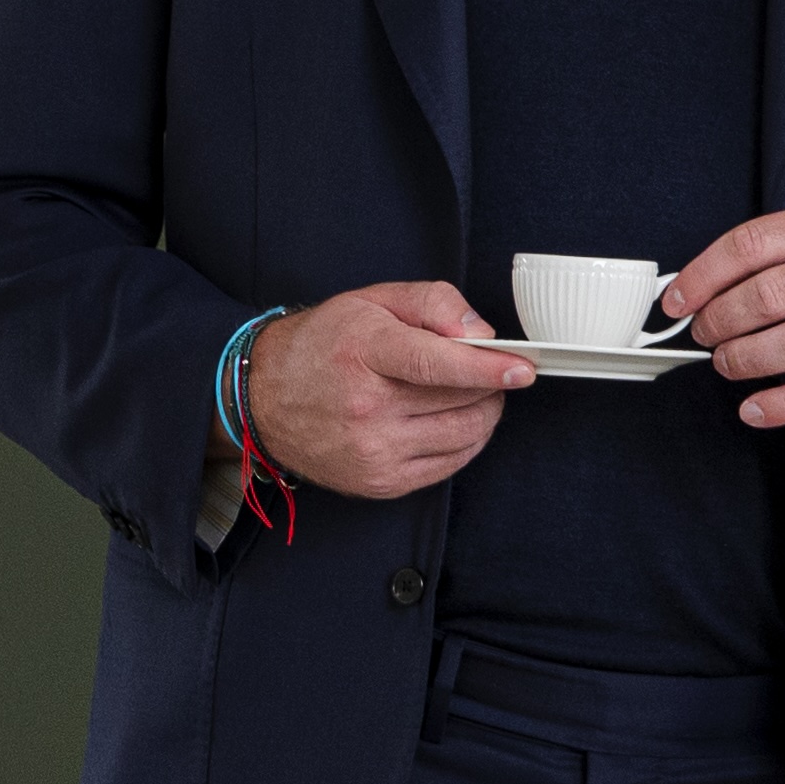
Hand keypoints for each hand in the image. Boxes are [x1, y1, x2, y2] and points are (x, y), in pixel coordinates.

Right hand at [241, 281, 540, 502]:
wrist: (262, 398)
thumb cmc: (322, 346)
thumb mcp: (372, 301)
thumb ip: (433, 303)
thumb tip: (479, 335)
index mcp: (364, 352)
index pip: (438, 365)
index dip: (487, 368)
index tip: (522, 369)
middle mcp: (366, 407)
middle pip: (461, 400)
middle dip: (489, 385)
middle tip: (487, 371)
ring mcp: (372, 450)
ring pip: (464, 435)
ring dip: (483, 413)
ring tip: (471, 395)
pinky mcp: (379, 481)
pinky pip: (450, 465)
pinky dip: (466, 442)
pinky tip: (452, 422)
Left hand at [668, 205, 784, 447]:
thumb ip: (782, 253)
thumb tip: (702, 284)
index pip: (752, 244)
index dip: (703, 276)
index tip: (676, 300)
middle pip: (767, 295)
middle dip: (720, 321)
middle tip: (704, 335)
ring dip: (745, 359)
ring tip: (727, 364)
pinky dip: (782, 405)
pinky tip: (754, 409)